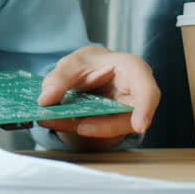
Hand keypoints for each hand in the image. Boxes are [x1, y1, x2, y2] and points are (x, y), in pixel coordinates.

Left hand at [36, 45, 159, 149]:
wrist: (88, 72)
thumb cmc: (90, 63)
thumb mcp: (73, 62)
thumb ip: (60, 78)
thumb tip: (46, 99)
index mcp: (132, 69)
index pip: (147, 90)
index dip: (145, 109)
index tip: (139, 126)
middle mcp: (135, 94)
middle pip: (130, 117)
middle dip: (104, 125)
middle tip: (79, 127)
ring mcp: (126, 113)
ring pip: (111, 128)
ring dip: (82, 127)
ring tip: (53, 120)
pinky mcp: (112, 125)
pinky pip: (96, 131)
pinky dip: (74, 127)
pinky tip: (54, 121)